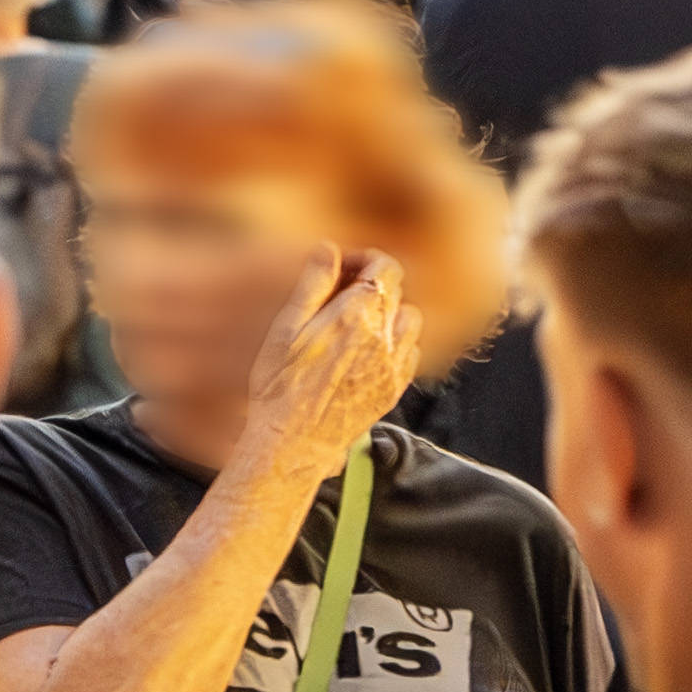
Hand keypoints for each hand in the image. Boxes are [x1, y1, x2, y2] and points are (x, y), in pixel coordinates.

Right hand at [245, 251, 419, 491]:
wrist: (293, 444)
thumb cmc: (280, 387)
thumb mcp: (286, 328)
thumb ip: (312, 284)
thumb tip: (328, 248)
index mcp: (357, 314)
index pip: (386, 267)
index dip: (368, 260)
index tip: (346, 266)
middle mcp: (385, 337)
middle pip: (398, 292)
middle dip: (375, 284)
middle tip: (345, 293)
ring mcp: (394, 365)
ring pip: (411, 321)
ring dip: (391, 313)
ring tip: (360, 321)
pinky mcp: (395, 389)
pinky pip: (410, 354)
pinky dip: (397, 344)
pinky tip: (370, 352)